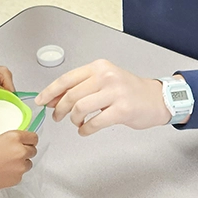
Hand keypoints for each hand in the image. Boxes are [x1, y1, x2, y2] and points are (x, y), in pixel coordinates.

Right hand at [0, 129, 38, 197]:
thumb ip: (9, 139)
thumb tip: (17, 142)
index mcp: (15, 138)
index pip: (34, 137)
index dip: (30, 140)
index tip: (28, 142)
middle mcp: (21, 151)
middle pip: (33, 150)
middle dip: (26, 151)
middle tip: (14, 153)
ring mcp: (21, 166)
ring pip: (28, 163)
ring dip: (21, 162)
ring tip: (6, 163)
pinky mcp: (18, 178)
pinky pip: (21, 173)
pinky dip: (15, 172)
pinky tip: (3, 171)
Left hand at [35, 60, 170, 135]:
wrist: (157, 98)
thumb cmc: (129, 91)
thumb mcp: (104, 82)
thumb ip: (80, 88)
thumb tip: (53, 99)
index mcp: (99, 67)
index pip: (67, 79)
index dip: (50, 91)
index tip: (40, 101)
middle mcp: (106, 76)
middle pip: (71, 95)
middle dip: (59, 109)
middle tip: (57, 117)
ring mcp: (115, 93)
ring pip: (80, 108)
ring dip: (73, 120)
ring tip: (77, 123)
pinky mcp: (122, 110)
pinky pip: (94, 123)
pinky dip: (85, 130)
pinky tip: (86, 130)